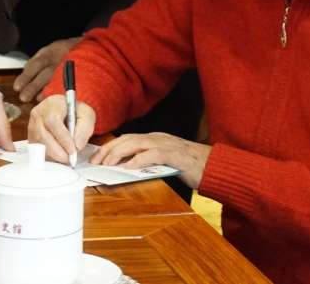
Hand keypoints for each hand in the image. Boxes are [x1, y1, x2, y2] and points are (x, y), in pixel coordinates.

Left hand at [13, 36, 81, 102]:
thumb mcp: (49, 51)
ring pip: (58, 79)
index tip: (17, 87)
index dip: (26, 76)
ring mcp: (71, 67)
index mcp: (51, 52)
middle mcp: (60, 59)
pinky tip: (53, 99)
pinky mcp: (79, 74)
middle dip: (34, 86)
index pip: (36, 64)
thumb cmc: (62, 51)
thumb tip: (25, 77)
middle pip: (46, 73)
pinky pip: (69, 84)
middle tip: (23, 97)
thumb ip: (36, 63)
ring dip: (46, 91)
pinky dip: (60, 92)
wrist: (89, 46)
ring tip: (37, 100)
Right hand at [28, 94, 95, 164]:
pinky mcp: (30, 137)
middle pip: (42, 134)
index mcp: (52, 103)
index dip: (62, 137)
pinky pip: (36, 150)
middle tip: (69, 159)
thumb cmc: (76, 112)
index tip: (72, 149)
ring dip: (52, 155)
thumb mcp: (87, 115)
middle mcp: (38, 114)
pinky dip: (48, 156)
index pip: (53, 120)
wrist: (65, 111)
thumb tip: (78, 145)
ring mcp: (31, 125)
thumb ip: (85, 128)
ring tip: (66, 159)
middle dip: (56, 151)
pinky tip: (58, 157)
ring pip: (37, 144)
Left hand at [90, 133, 210, 189]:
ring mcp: (166, 144)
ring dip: (119, 153)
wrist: (212, 166)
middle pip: (127, 139)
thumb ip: (147, 162)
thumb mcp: (163, 162)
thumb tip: (126, 170)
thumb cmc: (189, 166)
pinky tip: (129, 167)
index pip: (127, 139)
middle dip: (109, 149)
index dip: (110, 146)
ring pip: (136, 143)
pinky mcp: (174, 154)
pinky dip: (139, 159)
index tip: (97, 157)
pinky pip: (153, 154)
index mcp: (154, 139)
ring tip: (107, 163)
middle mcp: (158, 138)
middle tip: (96, 161)